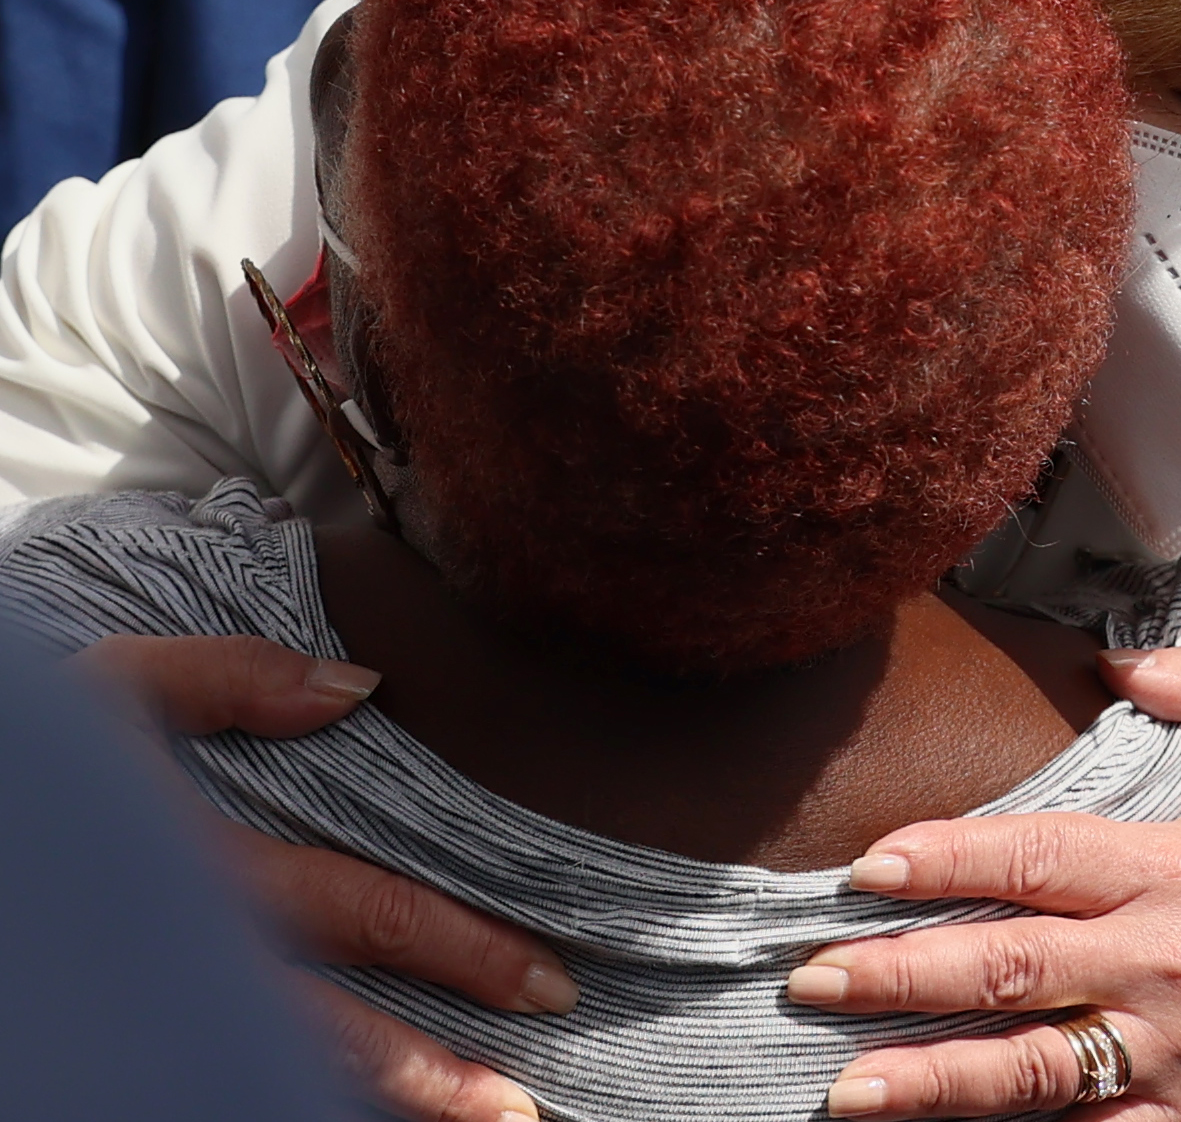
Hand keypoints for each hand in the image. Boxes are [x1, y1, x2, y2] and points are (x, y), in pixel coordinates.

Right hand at [82, 633, 572, 1121]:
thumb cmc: (30, 758)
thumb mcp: (111, 690)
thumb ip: (226, 680)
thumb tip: (359, 689)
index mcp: (205, 868)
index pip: (365, 915)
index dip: (463, 951)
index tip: (549, 981)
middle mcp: (184, 952)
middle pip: (330, 1028)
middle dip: (433, 1071)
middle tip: (522, 1105)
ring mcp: (152, 1009)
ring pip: (279, 1068)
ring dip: (379, 1104)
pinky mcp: (129, 1034)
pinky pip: (224, 1070)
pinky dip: (296, 1093)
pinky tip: (369, 1109)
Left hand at [796, 643, 1180, 1120]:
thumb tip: (1121, 662)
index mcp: (1179, 865)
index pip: (1045, 857)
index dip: (952, 860)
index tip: (871, 863)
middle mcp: (1167, 955)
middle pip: (1015, 965)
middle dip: (903, 974)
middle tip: (811, 978)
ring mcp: (1173, 1044)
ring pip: (1034, 1064)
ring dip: (933, 1078)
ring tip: (847, 1088)